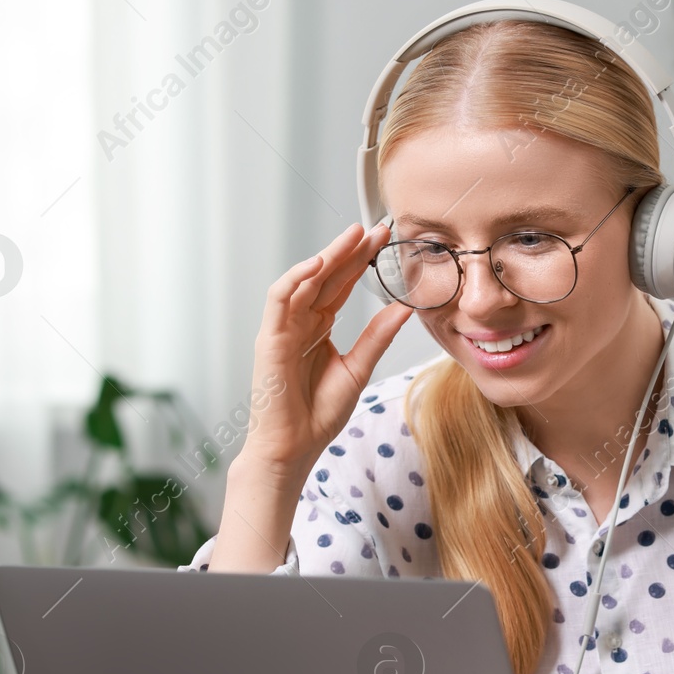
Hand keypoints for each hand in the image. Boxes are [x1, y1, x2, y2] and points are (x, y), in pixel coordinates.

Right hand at [239, 223, 413, 483]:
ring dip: (328, 256)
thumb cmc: (318, 414)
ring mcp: (284, 327)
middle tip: (377, 228)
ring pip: (304, 280)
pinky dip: (296, 278)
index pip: (341, 285)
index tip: (385, 239)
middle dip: (350, 250)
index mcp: (319, 327)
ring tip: (353, 236)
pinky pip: (280, 299)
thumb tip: (404, 309)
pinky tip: (319, 263)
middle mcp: (300, 322)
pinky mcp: (270, 338)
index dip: (361, 261)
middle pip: (326, 276)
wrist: (294, 446)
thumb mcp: (358, 368)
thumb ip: (377, 336)